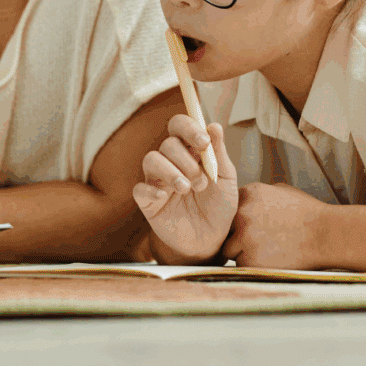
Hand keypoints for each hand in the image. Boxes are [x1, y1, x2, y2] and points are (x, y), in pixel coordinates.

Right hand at [133, 116, 238, 262]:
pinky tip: (165, 197)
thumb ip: (219, 153)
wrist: (211, 240)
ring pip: (151, 159)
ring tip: (187, 189)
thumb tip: (214, 125)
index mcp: (190, 151)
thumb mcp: (225, 179)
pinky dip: (151, 190)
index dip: (188, 128)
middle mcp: (171, 161)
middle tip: (202, 182)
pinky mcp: (148, 201)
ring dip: (171, 172)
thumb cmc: (219, 206)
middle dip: (186, 161)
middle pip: (167, 144)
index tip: (203, 142)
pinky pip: (140, 189)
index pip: (179, 126)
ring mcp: (157, 180)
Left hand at [222, 183, 327, 268]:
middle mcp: (242, 213)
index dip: (238, 219)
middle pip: (225, 229)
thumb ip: (258, 195)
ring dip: (243, 253)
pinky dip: (252, 266)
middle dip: (236, 236)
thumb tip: (244, 200)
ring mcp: (244, 236)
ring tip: (267, 251)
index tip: (252, 225)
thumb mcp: (282, 191)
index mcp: (249, 193)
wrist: (325, 235)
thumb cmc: (308, 213)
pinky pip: (240, 266)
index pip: (228, 208)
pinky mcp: (249, 260)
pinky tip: (271, 260)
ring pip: (230, 250)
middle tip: (258, 240)